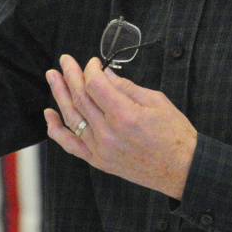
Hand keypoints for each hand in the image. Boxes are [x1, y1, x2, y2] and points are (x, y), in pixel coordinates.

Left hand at [43, 54, 197, 199]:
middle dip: (70, 75)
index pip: (94, 84)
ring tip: (52, 77)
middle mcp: (108, 133)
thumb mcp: (156, 102)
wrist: (182, 170)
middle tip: (64, 61)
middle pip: (80, 97)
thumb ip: (126, 87)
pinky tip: (49, 115)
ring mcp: (101, 149)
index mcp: (124, 115)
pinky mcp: (99, 161)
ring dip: (59, 95)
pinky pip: (71, 145)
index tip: (94, 62)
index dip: (90, 69)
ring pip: (72, 117)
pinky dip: (57, 130)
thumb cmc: (175, 135)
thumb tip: (105, 74)